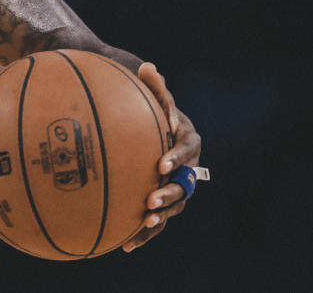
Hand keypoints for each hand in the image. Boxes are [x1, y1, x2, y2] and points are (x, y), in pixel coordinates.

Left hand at [123, 62, 202, 252]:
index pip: (186, 148)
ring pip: (173, 206)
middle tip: (150, 198)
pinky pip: (156, 220)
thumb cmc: (149, 107)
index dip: (176, 157)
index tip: (160, 164)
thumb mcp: (151, 93)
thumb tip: (148, 67)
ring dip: (160, 216)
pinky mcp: (161, 202)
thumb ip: (152, 84)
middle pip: (184, 184)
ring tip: (144, 221)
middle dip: (169, 193)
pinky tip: (125, 245)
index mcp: (187, 139)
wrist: (147, 126)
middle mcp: (186, 166)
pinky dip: (144, 232)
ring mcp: (176, 186)